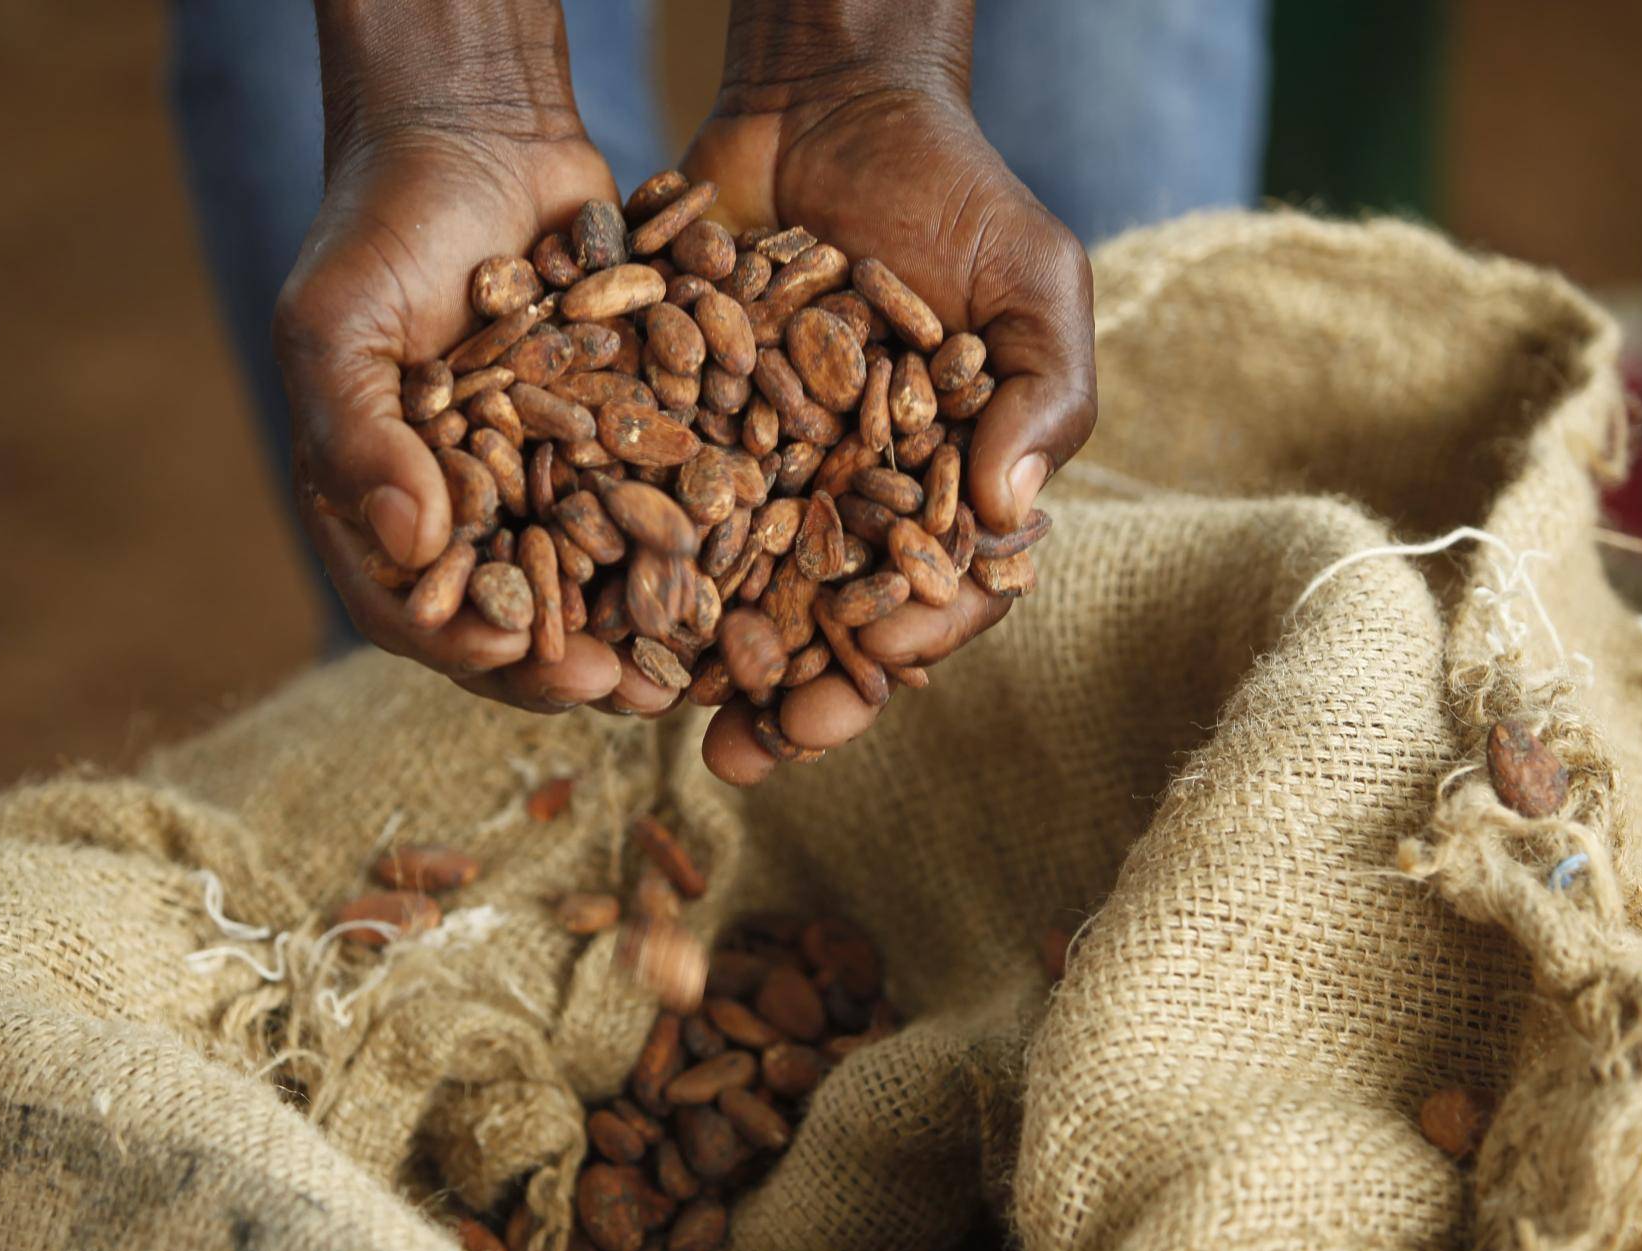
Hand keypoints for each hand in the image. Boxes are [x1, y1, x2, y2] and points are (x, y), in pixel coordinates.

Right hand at [274, 3, 643, 713]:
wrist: (480, 134)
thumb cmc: (382, 225)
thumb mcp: (342, 324)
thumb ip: (360, 434)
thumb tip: (415, 545)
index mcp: (378, 502)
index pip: (411, 605)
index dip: (460, 640)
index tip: (512, 656)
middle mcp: (467, 509)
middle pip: (513, 614)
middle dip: (566, 661)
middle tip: (623, 691)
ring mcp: (545, 481)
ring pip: (593, 580)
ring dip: (638, 627)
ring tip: (690, 665)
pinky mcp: (617, 441)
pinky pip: (653, 504)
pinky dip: (690, 542)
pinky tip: (739, 570)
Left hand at [683, 83, 1095, 782]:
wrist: (829, 105)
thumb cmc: (955, 191)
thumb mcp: (1032, 279)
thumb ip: (1045, 392)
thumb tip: (1013, 512)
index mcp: (946, 489)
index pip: (936, 598)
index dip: (905, 648)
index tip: (870, 678)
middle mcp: (853, 499)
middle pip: (824, 624)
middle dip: (792, 697)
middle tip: (747, 756)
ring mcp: (767, 471)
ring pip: (734, 590)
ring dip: (700, 659)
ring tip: (657, 712)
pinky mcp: (688, 429)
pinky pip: (658, 509)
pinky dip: (630, 563)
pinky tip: (596, 609)